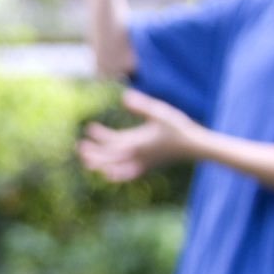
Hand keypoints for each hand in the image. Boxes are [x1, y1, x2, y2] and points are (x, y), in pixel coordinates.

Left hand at [77, 88, 198, 181]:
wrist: (194, 146)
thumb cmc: (178, 127)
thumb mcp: (160, 113)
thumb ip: (141, 106)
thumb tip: (125, 97)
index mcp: (137, 142)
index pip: (111, 142)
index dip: (98, 136)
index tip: (88, 128)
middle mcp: (137, 155)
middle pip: (109, 157)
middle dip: (93, 153)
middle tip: (79, 147)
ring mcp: (142, 163)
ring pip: (116, 167)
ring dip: (101, 165)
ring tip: (87, 162)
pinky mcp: (148, 167)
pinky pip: (128, 175)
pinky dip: (118, 176)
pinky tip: (110, 175)